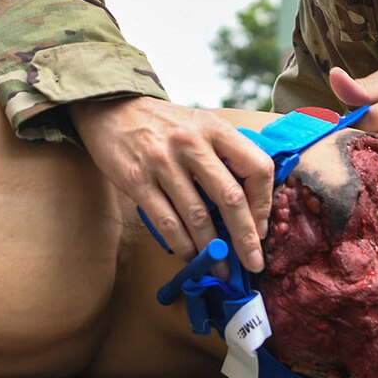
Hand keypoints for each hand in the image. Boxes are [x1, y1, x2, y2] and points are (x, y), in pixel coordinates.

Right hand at [68, 96, 274, 272]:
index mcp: (215, 129)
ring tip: (221, 269)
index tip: (262, 227)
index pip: (257, 167)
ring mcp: (163, 162)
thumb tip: (251, 205)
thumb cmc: (165, 124)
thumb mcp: (201, 125)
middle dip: (245, 238)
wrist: (113, 109)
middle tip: (254, 263)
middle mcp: (192, 143)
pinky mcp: (137, 179)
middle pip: (230, 197)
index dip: (264, 203)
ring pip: (197, 216)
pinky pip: (166, 221)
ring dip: (212, 250)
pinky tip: (190, 256)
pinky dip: (182, 245)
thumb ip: (225, 155)